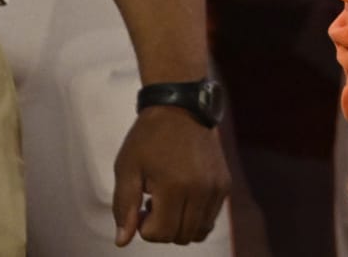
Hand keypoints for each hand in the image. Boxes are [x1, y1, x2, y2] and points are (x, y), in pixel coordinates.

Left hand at [111, 107, 229, 245]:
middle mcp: (200, 190)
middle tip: (152, 205)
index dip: (145, 228)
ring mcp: (216, 187)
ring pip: (200, 231)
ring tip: (169, 201)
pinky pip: (211, 217)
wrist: (181, 107)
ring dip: (181, 225)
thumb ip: (123, 207)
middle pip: (182, 236)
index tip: (140, 208)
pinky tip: (183, 196)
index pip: (161, 234)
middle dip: (163, 229)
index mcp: (174, 186)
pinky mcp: (224, 183)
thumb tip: (122, 241)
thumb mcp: (127, 169)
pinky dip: (196, 216)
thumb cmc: (149, 137)